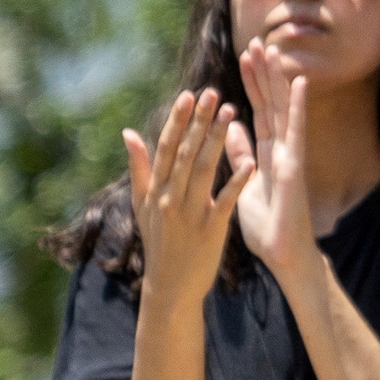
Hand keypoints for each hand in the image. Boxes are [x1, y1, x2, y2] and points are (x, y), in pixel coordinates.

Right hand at [121, 89, 252, 307]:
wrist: (170, 286)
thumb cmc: (159, 241)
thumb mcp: (142, 206)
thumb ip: (140, 168)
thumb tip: (128, 133)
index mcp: (156, 191)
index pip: (165, 148)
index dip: (177, 121)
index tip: (188, 94)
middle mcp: (169, 199)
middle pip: (184, 153)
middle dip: (199, 122)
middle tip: (213, 92)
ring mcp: (189, 214)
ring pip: (203, 170)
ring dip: (216, 139)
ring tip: (231, 111)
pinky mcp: (211, 229)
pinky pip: (225, 201)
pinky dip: (236, 181)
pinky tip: (250, 162)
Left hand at [228, 42, 319, 283]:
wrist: (283, 252)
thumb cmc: (266, 224)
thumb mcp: (245, 184)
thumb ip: (240, 156)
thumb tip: (230, 130)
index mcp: (266, 153)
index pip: (256, 111)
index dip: (250, 84)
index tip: (244, 57)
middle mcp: (281, 148)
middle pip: (269, 104)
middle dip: (262, 74)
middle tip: (256, 42)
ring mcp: (291, 154)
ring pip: (281, 109)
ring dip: (276, 79)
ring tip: (270, 51)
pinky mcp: (295, 165)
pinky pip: (295, 130)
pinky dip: (297, 106)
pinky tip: (299, 82)